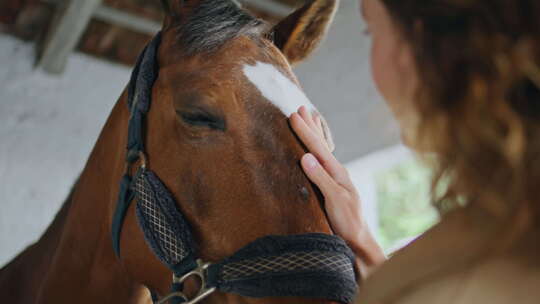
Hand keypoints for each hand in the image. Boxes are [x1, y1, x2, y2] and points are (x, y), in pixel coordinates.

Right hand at [290, 106, 385, 277]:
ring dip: (315, 134)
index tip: (294, 116)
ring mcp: (334, 179)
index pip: (318, 148)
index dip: (305, 131)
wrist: (357, 240)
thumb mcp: (334, 200)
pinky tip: (313, 148)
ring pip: (322, 150)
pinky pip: (322, 161)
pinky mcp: (330, 187)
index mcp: (337, 172)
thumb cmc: (347, 222)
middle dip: (309, 127)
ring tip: (310, 118)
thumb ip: (321, 178)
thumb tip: (305, 156)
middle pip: (321, 144)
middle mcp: (336, 172)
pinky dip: (317, 149)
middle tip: (299, 108)